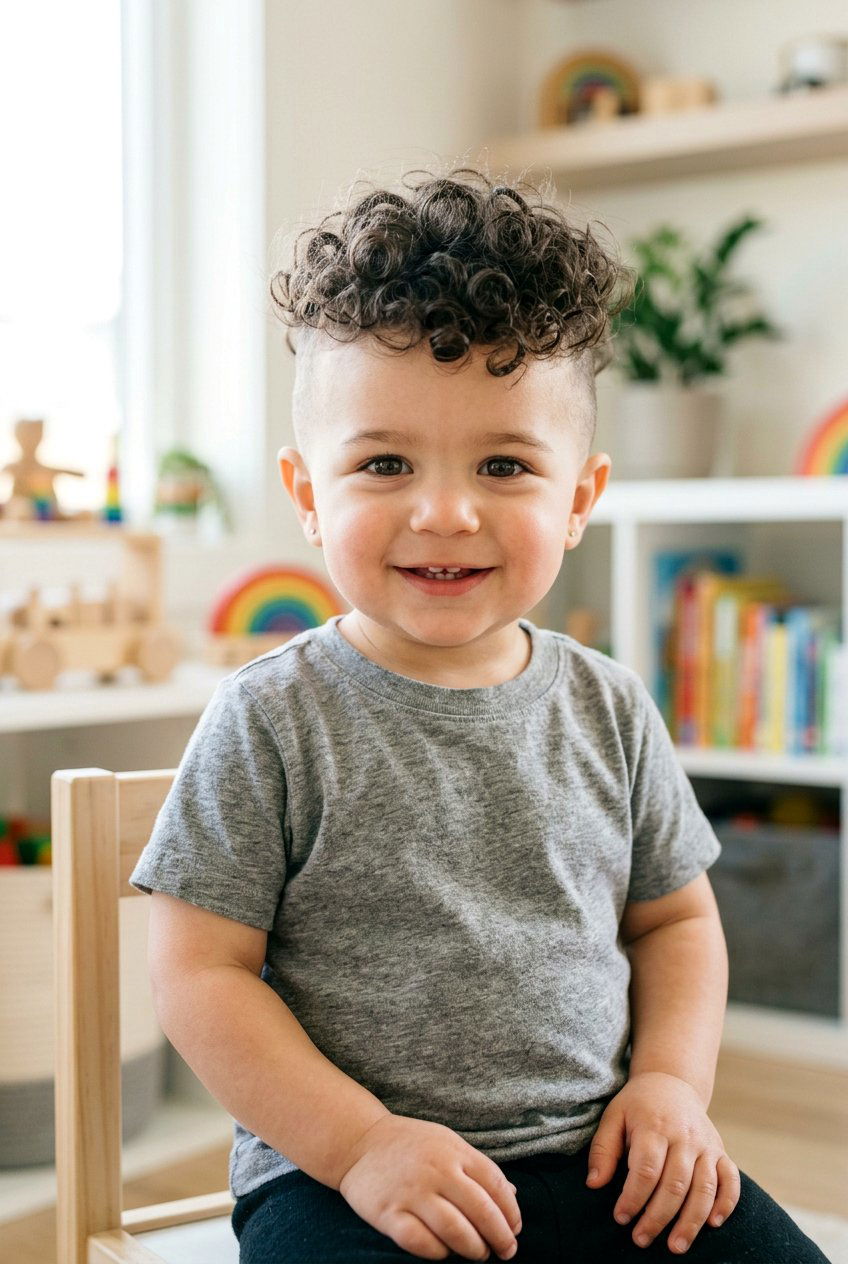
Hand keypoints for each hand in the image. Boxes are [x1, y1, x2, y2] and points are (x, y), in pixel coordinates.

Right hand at [338, 1113, 521, 1260]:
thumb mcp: (447, 1143)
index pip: (495, 1184)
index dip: (511, 1212)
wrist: (358, 1141)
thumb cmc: (410, 1145)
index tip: (515, 1229)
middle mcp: (436, 1170)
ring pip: (455, 1230)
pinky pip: (421, 1242)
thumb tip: (513, 1195)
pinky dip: (439, 1252)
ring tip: (479, 1254)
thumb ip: (478, 1168)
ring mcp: (411, 1192)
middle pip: (480, 1210)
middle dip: (500, 1236)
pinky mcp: (388, 1213)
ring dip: (474, 1248)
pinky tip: (444, 1251)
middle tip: (505, 1251)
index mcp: (454, 1151)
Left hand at [585, 1071, 740, 1253]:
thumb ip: (603, 1150)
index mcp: (654, 1126)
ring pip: (704, 1188)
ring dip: (691, 1221)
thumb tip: (594, 1184)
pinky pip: (731, 1180)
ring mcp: (706, 1145)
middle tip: (641, 1240)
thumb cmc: (638, 1105)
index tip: (621, 1218)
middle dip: (658, 1218)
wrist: (671, 1082)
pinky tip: (713, 1224)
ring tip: (675, 1247)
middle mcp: (684, 1136)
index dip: (633, 1198)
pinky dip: (726, 1203)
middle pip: (675, 1184)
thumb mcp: (613, 1117)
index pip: (646, 1169)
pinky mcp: (721, 1151)